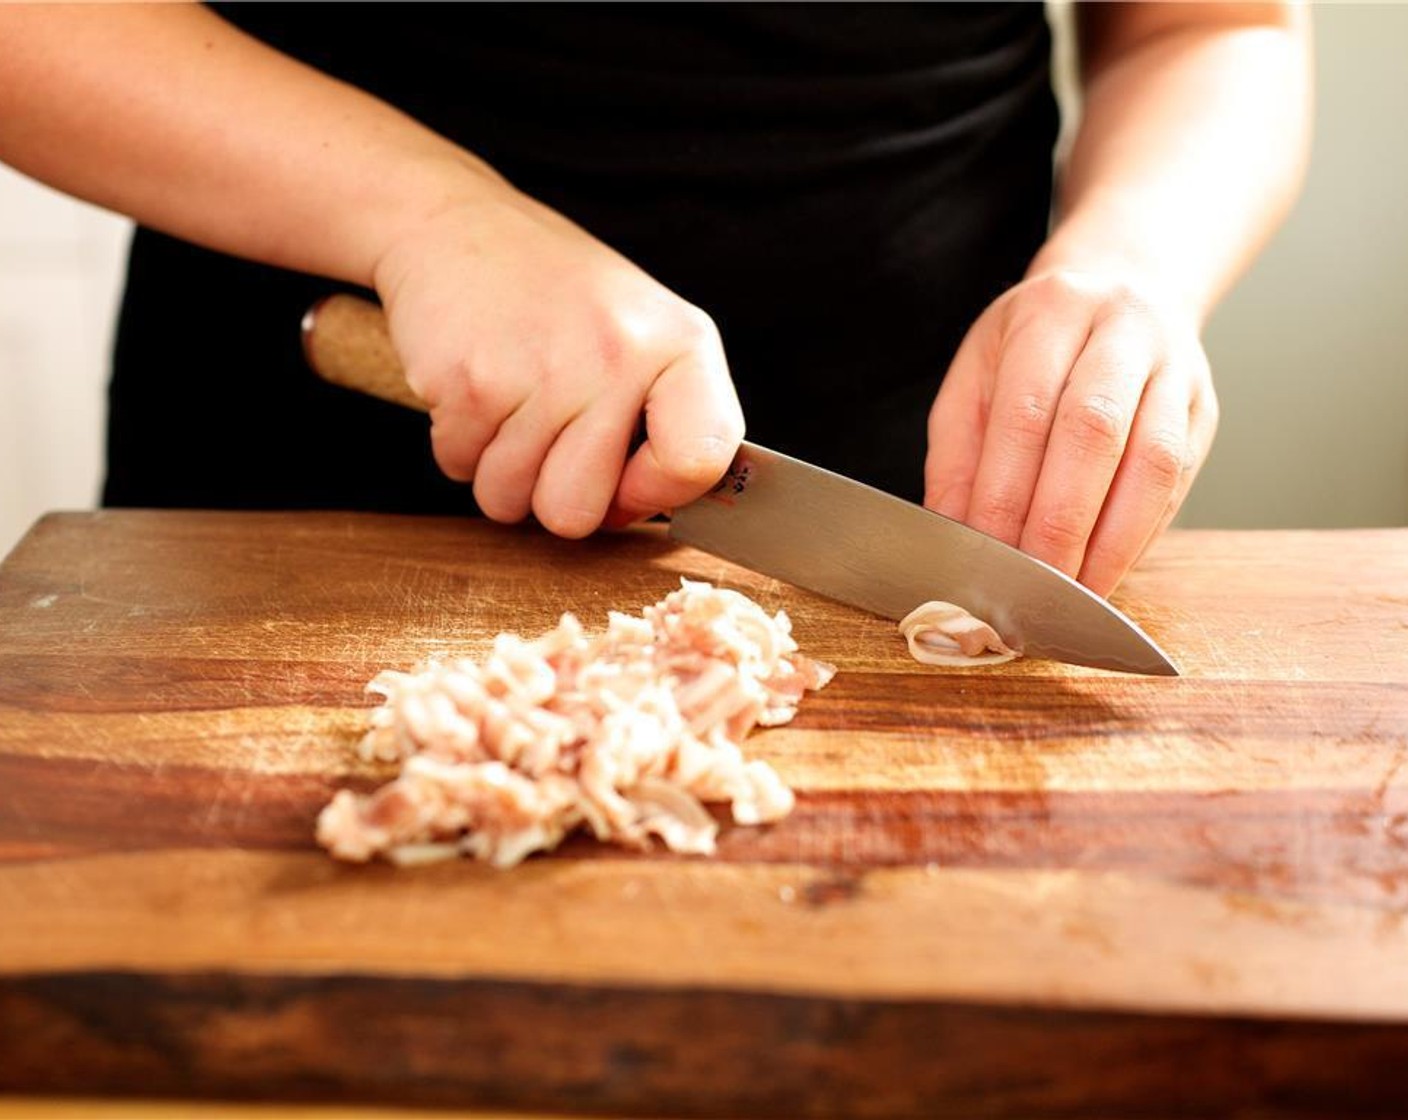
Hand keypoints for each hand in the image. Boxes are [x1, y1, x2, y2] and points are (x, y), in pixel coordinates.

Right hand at [371, 182, 743, 537]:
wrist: (456, 224)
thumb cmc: (558, 297)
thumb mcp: (643, 335)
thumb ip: (667, 421)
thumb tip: (654, 511)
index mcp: (681, 344)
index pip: (698, 461)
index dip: (655, 493)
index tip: (627, 477)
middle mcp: (619, 355)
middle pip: (578, 512)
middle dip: (551, 495)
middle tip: (548, 437)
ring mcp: (543, 370)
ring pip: (509, 500)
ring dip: (498, 470)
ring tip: (509, 403)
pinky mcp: (471, 381)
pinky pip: (458, 468)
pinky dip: (459, 443)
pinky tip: (474, 386)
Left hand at [924, 270, 1217, 596]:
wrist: (1123, 288)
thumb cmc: (1035, 346)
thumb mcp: (976, 376)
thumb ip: (958, 454)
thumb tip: (952, 532)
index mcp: (1052, 313)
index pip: (1027, 413)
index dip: (1007, 493)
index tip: (986, 554)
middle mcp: (1124, 331)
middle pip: (1095, 432)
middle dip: (1060, 522)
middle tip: (1031, 585)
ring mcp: (1176, 370)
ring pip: (1154, 462)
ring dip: (1112, 541)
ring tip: (1073, 592)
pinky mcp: (1203, 411)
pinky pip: (1178, 484)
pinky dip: (1138, 537)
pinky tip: (1106, 570)